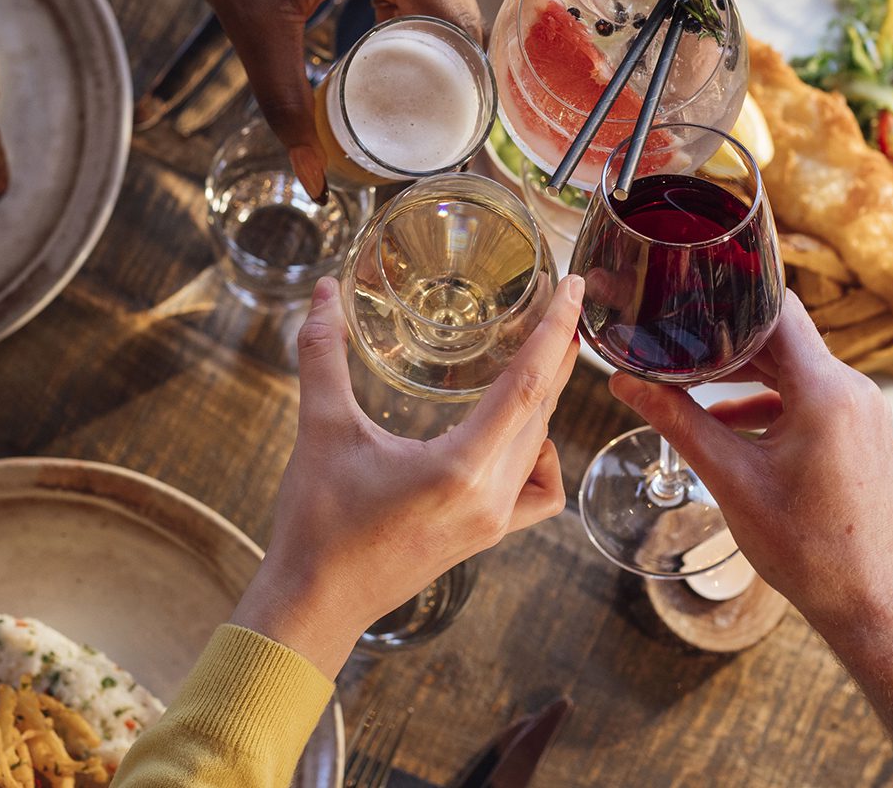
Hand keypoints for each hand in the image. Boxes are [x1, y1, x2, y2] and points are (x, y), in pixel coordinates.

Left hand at [140, 0, 483, 197]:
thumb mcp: (255, 25)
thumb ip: (285, 103)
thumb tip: (312, 180)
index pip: (456, 22)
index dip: (464, 76)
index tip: (453, 125)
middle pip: (461, 8)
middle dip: (456, 64)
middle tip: (438, 118)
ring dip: (439, 39)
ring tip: (421, 90)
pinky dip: (420, 14)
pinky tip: (396, 49)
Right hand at [231, 273, 581, 675]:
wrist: (315, 603)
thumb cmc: (318, 524)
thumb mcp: (320, 430)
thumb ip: (321, 356)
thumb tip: (321, 292)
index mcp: (460, 467)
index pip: (528, 386)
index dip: (555, 331)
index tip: (577, 290)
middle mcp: (490, 495)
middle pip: (543, 410)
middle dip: (557, 352)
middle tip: (562, 302)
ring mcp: (494, 519)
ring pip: (541, 444)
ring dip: (546, 397)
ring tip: (541, 353)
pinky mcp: (488, 534)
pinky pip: (538, 490)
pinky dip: (539, 454)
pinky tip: (518, 433)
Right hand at [608, 291, 892, 634]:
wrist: (868, 600)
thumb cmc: (807, 547)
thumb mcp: (730, 479)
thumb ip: (678, 423)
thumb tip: (628, 386)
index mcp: (826, 390)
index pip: (777, 310)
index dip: (731, 296)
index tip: (689, 296)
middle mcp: (853, 390)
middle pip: (784, 339)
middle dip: (728, 342)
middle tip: (677, 344)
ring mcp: (864, 412)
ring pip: (798, 370)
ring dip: (749, 376)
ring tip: (695, 387)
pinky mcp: (863, 433)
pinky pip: (814, 399)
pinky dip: (774, 404)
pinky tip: (733, 427)